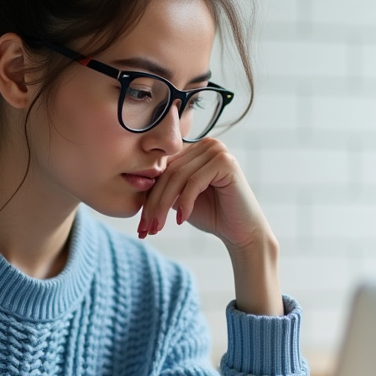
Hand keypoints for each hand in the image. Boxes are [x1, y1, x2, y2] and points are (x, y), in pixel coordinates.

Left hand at [137, 140, 283, 316]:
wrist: (241, 231)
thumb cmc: (211, 214)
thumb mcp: (179, 198)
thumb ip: (163, 187)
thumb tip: (134, 182)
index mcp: (194, 148)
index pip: (163, 168)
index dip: (149, 195)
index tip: (140, 224)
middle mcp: (206, 144)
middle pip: (169, 172)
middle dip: (154, 203)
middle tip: (146, 228)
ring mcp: (218, 150)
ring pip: (178, 177)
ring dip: (164, 206)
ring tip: (157, 228)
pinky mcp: (226, 162)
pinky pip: (194, 182)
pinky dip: (184, 203)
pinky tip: (181, 220)